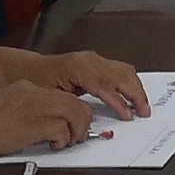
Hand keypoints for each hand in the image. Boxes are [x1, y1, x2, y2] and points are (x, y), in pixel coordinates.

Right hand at [0, 82, 96, 155]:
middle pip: (76, 104)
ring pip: (76, 114)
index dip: (73, 113)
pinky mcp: (34, 124)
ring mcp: (36, 106)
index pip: (63, 96)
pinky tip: (52, 146)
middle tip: (76, 137)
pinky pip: (62, 130)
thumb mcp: (5, 108)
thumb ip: (26, 110)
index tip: (73, 125)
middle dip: (81, 122)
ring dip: (75, 132)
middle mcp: (35, 93)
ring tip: (66, 143)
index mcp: (27, 88)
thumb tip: (47, 124)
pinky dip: (62, 141)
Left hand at [31, 47, 146, 118]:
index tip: (128, 115)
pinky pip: (120, 69)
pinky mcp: (97, 62)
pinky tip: (134, 93)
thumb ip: (73, 104)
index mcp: (78, 67)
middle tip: (143, 112)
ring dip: (136, 88)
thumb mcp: (52, 96)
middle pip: (121, 75)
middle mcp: (90, 60)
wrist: (31, 69)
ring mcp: (95, 59)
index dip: (119, 102)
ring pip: (125, 70)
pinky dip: (130, 81)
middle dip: (135, 94)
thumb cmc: (38, 82)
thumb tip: (92, 115)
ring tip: (142, 105)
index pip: (106, 86)